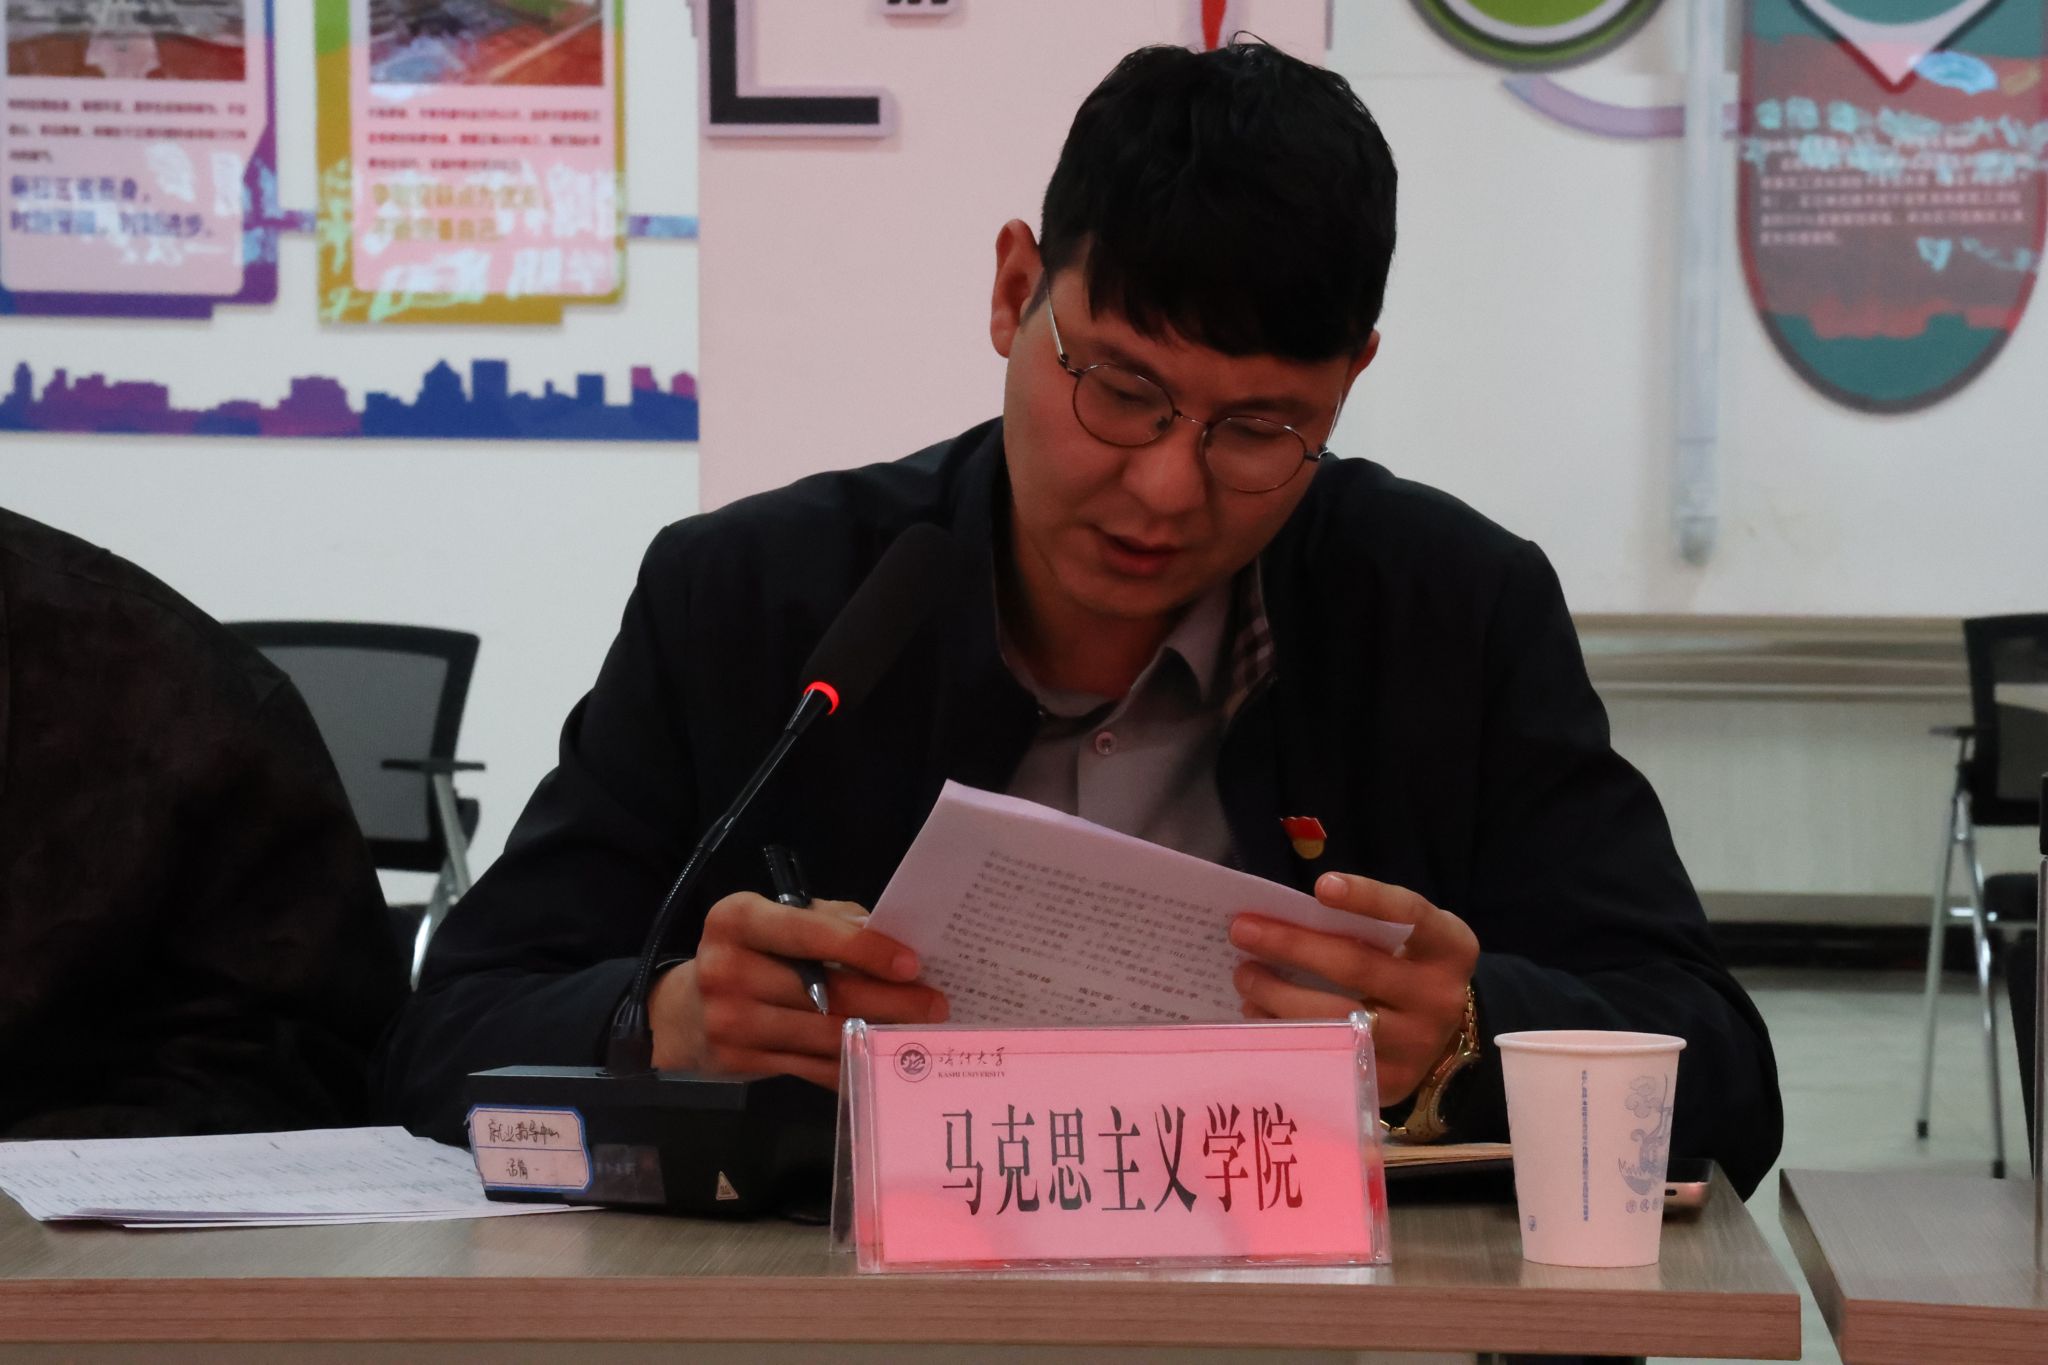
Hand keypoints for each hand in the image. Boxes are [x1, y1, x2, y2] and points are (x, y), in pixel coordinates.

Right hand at [648, 891, 947, 1087]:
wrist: (683, 1013)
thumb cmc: (748, 953)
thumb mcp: (774, 920)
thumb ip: (829, 920)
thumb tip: (888, 934)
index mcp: (737, 919)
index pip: (808, 932)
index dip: (863, 948)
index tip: (911, 962)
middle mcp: (727, 968)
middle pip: (824, 992)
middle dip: (889, 999)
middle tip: (935, 1003)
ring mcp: (730, 1021)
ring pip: (823, 1034)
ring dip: (879, 1035)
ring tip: (919, 1031)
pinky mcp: (739, 1061)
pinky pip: (811, 1066)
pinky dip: (852, 1063)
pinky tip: (883, 1058)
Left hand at [1228, 872, 1478, 1104]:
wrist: (1439, 1040)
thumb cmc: (1406, 972)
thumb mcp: (1405, 943)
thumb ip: (1361, 926)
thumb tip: (1278, 915)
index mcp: (1449, 949)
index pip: (1410, 915)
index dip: (1367, 898)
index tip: (1321, 886)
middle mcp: (1439, 997)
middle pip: (1356, 966)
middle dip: (1291, 945)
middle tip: (1243, 930)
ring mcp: (1416, 1046)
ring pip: (1335, 1017)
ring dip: (1278, 993)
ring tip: (1244, 974)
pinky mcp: (1387, 1083)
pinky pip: (1325, 1055)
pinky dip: (1283, 1032)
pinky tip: (1257, 1013)